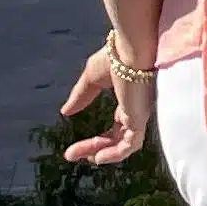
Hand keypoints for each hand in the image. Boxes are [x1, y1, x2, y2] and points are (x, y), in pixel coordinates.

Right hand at [60, 45, 147, 165]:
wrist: (133, 47)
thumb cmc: (118, 55)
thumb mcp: (93, 77)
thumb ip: (82, 95)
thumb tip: (66, 111)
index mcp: (130, 99)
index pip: (117, 126)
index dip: (98, 139)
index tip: (74, 148)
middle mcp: (137, 108)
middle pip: (118, 137)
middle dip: (95, 148)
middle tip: (71, 155)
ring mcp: (140, 113)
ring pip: (124, 143)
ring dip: (102, 153)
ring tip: (83, 158)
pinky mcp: (140, 116)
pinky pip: (131, 144)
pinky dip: (115, 153)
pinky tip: (98, 157)